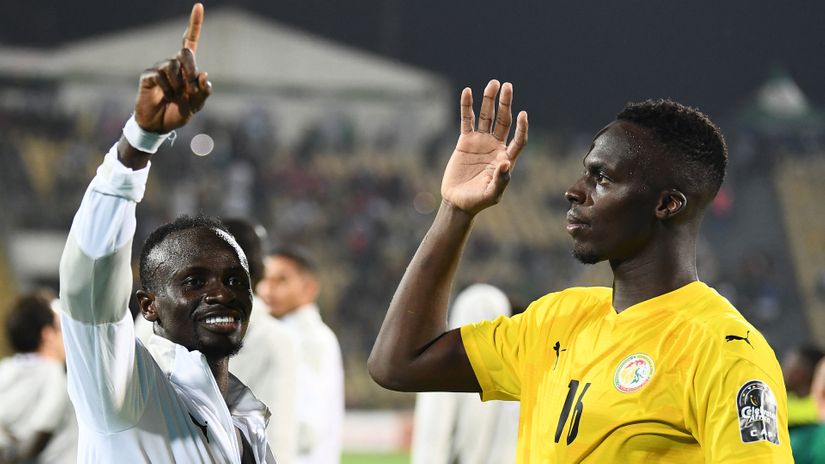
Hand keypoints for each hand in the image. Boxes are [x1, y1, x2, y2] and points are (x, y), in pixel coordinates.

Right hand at [134, 3, 210, 132]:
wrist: (159, 126)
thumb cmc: (178, 113)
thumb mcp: (195, 106)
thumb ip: (203, 92)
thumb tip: (204, 75)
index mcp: (187, 68)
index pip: (190, 41)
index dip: (195, 24)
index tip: (198, 6)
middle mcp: (173, 63)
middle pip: (185, 53)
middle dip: (191, 72)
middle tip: (189, 91)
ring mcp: (159, 68)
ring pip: (173, 66)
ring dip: (177, 86)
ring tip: (174, 97)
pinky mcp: (148, 76)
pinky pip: (160, 76)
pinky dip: (167, 88)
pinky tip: (165, 96)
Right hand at [441, 80, 527, 215]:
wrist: (457, 202)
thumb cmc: (477, 201)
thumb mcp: (492, 194)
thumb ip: (501, 180)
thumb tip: (506, 163)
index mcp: (506, 158)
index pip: (519, 139)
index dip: (522, 127)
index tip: (523, 115)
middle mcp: (496, 147)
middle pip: (504, 121)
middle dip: (505, 104)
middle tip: (507, 86)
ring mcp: (481, 142)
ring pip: (487, 117)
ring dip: (489, 100)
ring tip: (492, 83)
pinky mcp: (465, 141)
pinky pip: (467, 120)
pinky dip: (467, 106)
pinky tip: (467, 92)